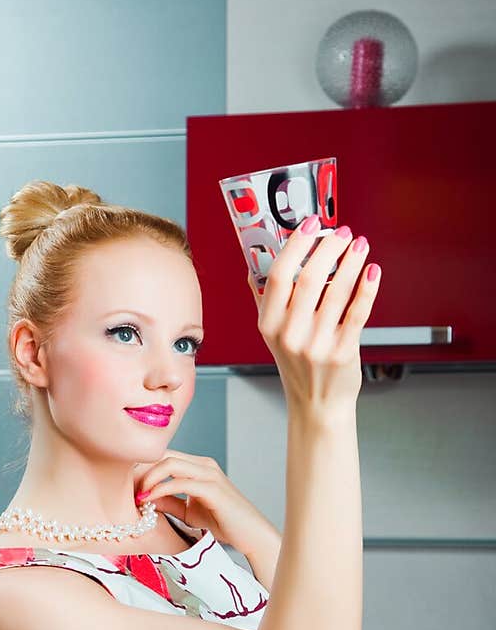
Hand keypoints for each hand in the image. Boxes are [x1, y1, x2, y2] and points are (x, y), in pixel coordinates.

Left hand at [133, 449, 277, 553]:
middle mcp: (203, 464)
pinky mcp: (212, 487)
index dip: (142, 468)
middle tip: (127, 490)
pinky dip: (160, 489)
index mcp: (198, 466)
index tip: (127, 487)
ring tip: (137, 496)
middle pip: (163, 454)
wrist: (249, 534)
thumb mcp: (187, 511)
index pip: (164, 456)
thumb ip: (167, 501)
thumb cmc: (222, 522)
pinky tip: (149, 501)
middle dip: (141, 470)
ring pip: (169, 462)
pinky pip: (179, 481)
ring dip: (148, 478)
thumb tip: (143, 498)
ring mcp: (209, 473)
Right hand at [246, 219, 381, 420]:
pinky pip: (358, 312)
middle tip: (342, 232)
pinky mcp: (342, 352)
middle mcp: (290, 335)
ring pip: (337, 291)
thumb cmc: (298, 366)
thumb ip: (265, 300)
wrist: (316, 405)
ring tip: (359, 245)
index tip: (311, 225)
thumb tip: (257, 262)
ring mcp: (316, 345)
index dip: (296, 245)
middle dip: (329, 248)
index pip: (278, 276)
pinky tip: (372, 271)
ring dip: (352, 262)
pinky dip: (368, 288)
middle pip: (308, 279)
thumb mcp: (273, 335)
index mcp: (268, 325)